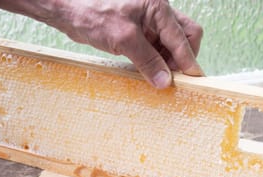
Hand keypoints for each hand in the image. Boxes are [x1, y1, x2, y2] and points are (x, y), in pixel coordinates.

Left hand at [0, 0, 203, 88]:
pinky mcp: (140, 33)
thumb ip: (148, 61)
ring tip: (159, 77)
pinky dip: (158, 62)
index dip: (188, 61)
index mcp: (158, 7)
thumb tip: (165, 82)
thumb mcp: (123, 39)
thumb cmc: (92, 13)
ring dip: (170, 62)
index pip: (183, 37)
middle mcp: (158, 13)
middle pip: (186, 36)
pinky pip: (158, 49)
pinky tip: (150, 72)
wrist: (69, 11)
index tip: (193, 81)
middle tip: (173, 77)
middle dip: (183, 58)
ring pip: (173, 44)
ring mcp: (150, 24)